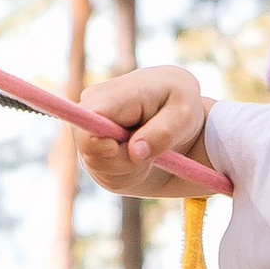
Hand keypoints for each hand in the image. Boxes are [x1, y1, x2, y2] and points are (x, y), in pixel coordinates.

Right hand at [78, 64, 212, 198]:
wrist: (170, 107)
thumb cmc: (178, 105)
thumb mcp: (184, 115)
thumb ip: (162, 133)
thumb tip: (135, 153)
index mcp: (114, 94)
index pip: (85, 120)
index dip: (97, 144)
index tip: (119, 150)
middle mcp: (91, 108)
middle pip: (89, 150)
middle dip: (122, 163)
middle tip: (151, 155)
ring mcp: (87, 127)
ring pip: (97, 166)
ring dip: (127, 170)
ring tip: (148, 152)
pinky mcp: (90, 145)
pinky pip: (103, 174)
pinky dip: (124, 174)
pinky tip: (138, 157)